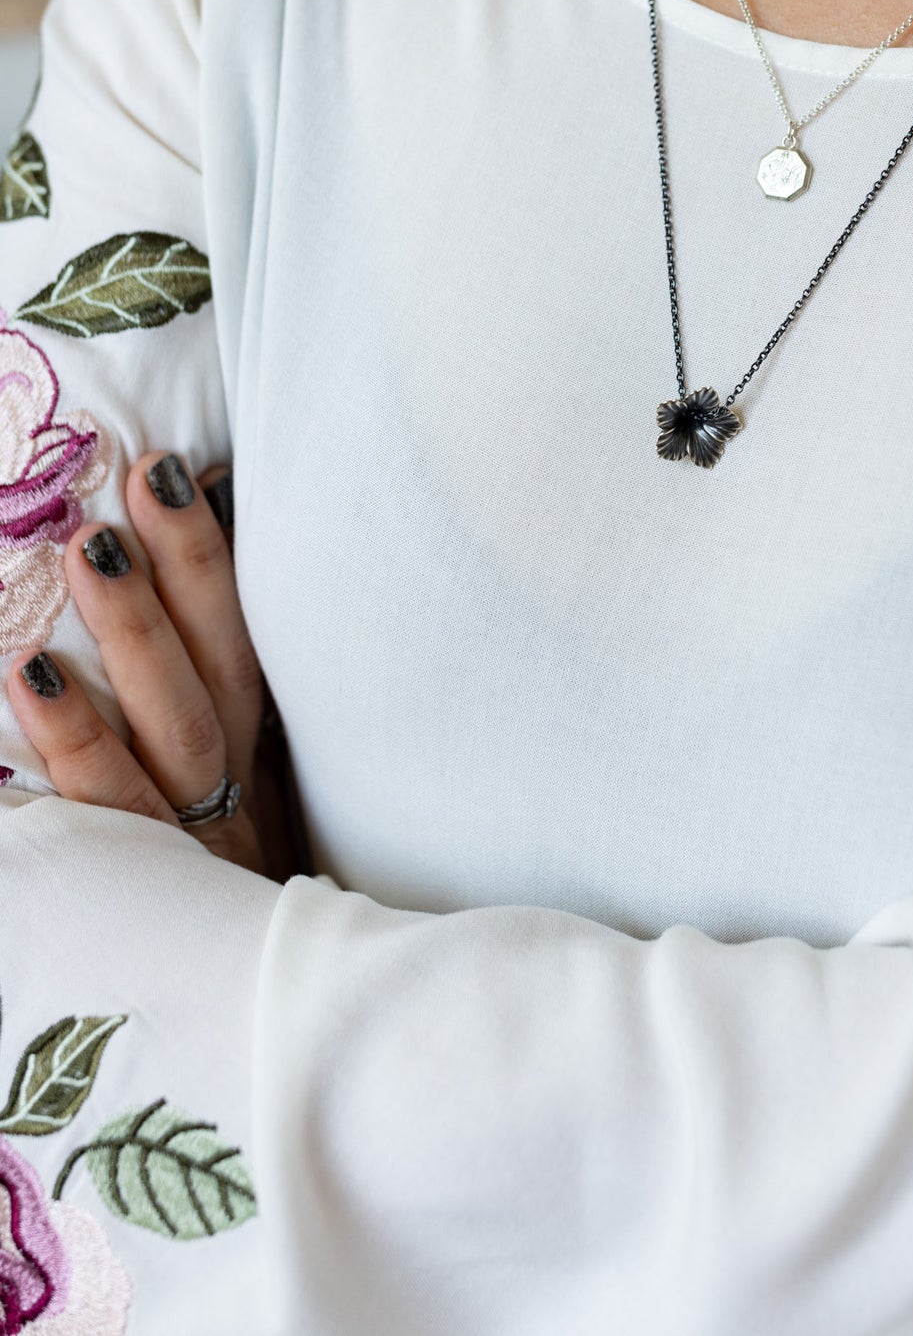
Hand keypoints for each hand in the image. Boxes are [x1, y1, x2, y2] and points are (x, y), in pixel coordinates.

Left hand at [4, 449, 302, 879]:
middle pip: (214, 677)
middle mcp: (235, 806)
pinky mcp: (136, 903)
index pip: (251, 649)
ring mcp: (186, 859)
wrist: (279, 1048)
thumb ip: (231, 713)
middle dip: (183, 575)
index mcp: (265, 769)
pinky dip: (70, 754)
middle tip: (139, 481)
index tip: (186, 468)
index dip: (220, 562)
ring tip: (83, 552)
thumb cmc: (235, 910)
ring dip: (127, 642)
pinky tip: (30, 680)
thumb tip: (204, 570)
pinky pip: (98, 827)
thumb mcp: (250, 809)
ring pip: (163, 738)